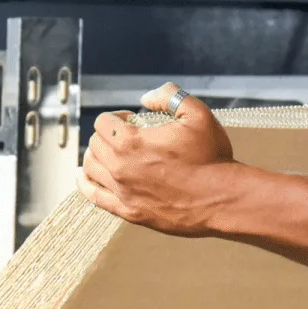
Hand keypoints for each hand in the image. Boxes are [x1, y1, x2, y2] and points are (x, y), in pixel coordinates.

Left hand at [78, 83, 237, 236]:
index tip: (128, 120)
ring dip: (96, 156)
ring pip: (90, 168)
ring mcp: (123, 192)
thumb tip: (146, 97)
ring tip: (108, 154)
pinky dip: (86, 184)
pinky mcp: (129, 212)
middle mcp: (120, 168)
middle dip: (106, 135)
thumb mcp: (197, 115)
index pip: (102, 123)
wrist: (222, 199)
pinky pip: (94, 197)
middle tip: (124, 136)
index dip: (114, 117)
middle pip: (95, 144)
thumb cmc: (211, 158)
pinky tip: (85, 176)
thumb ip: (169, 96)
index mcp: (131, 143)